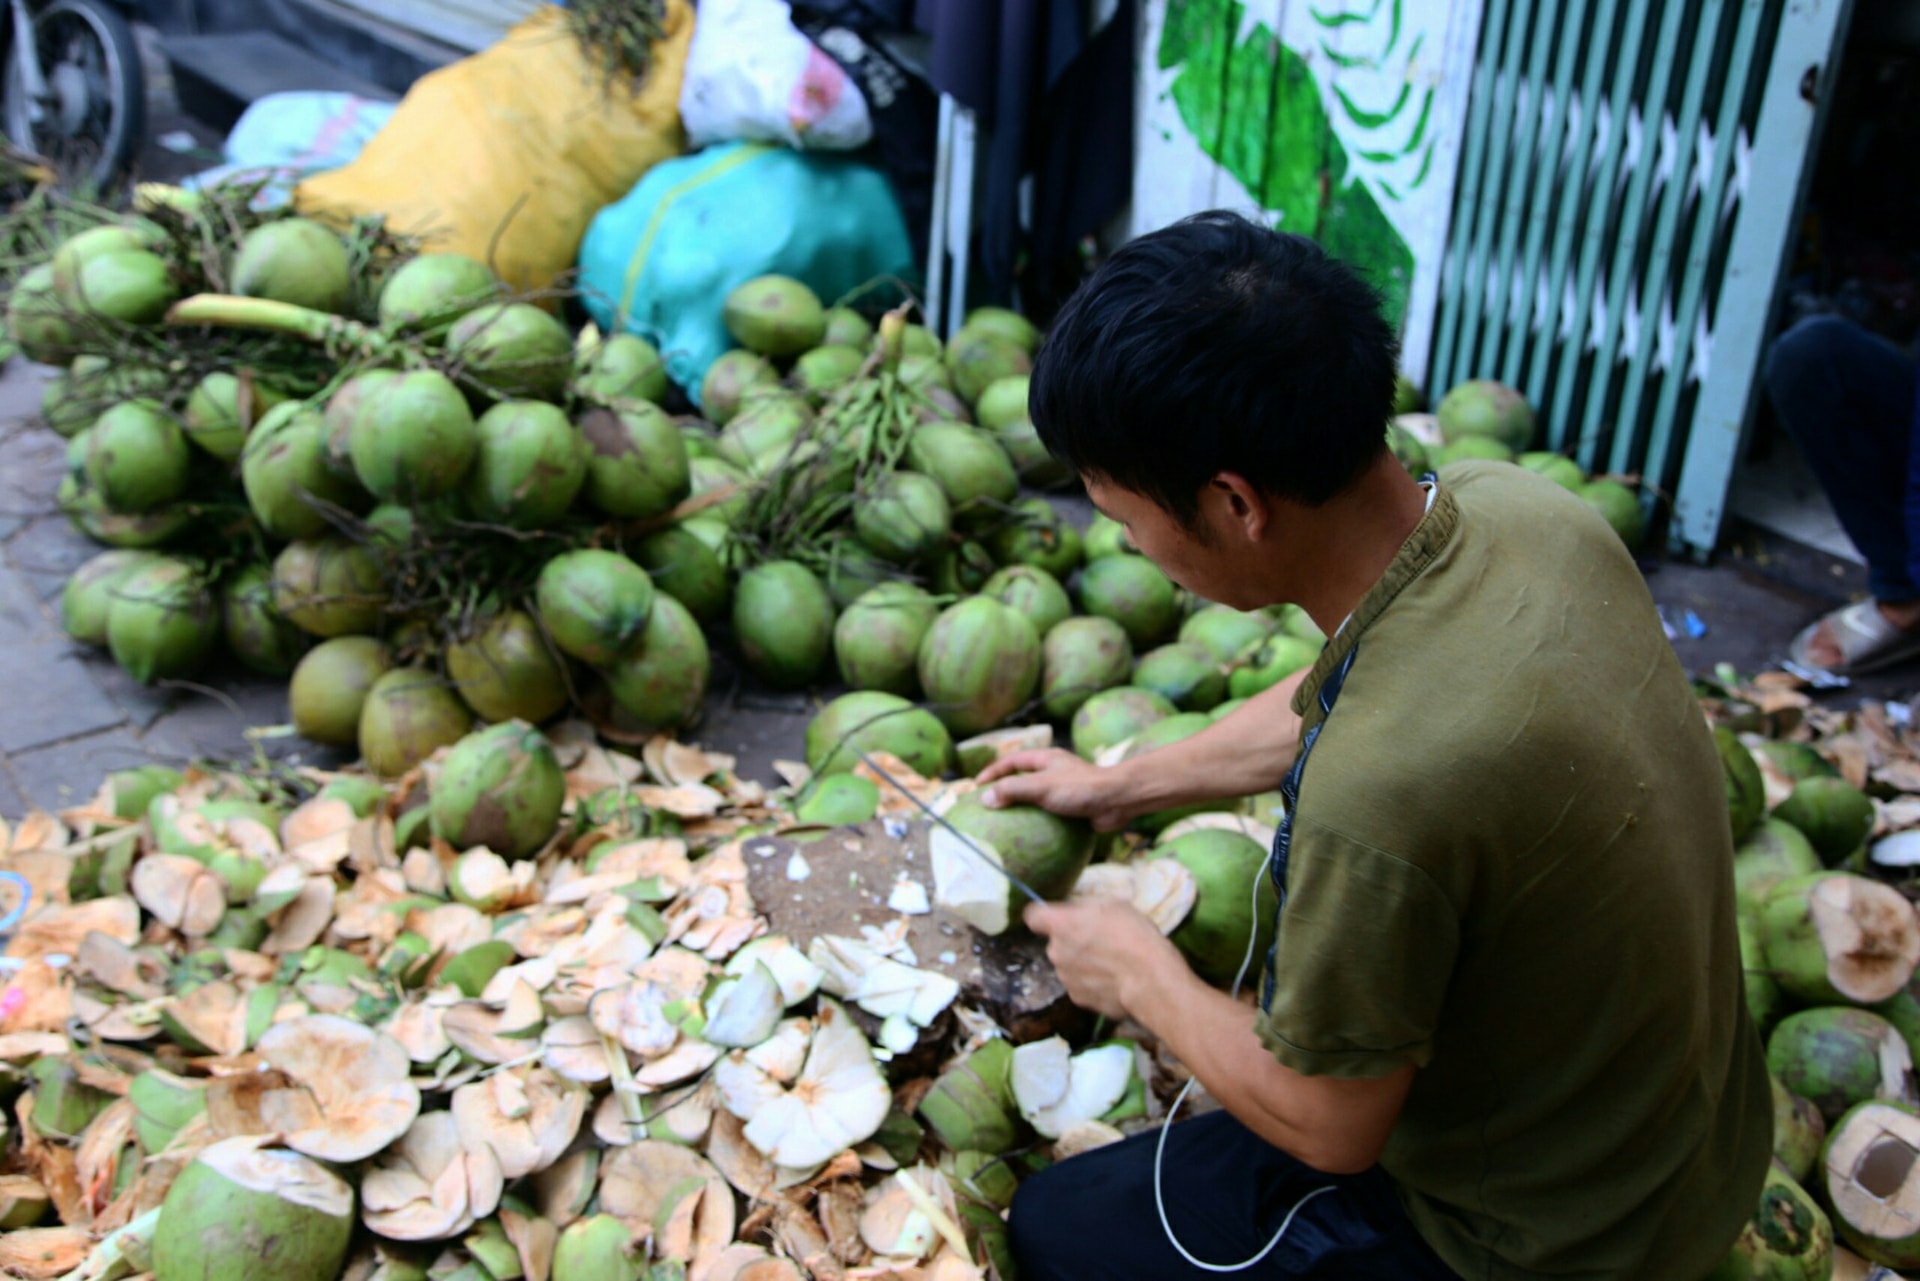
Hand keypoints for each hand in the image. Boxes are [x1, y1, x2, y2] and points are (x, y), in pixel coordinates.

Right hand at [977, 749, 1139, 831]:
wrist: (1119, 801)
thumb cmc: (1081, 788)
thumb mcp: (1042, 786)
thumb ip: (1013, 790)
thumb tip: (986, 799)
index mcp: (1046, 759)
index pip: (1012, 761)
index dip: (993, 772)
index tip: (977, 786)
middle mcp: (1055, 772)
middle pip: (1023, 778)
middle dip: (1006, 790)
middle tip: (989, 806)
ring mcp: (1065, 790)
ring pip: (1037, 798)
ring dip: (1022, 808)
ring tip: (1005, 824)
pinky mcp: (1074, 808)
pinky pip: (1050, 814)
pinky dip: (1038, 823)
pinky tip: (1030, 837)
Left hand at [1023, 899, 1186, 1020]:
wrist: (1149, 978)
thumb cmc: (1133, 935)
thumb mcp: (1114, 906)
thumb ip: (1087, 910)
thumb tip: (1080, 915)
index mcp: (1060, 923)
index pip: (1033, 915)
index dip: (1044, 915)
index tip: (1056, 917)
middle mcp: (1055, 951)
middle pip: (1056, 943)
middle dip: (1072, 941)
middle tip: (1099, 941)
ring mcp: (1065, 978)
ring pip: (1068, 965)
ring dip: (1082, 964)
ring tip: (1111, 964)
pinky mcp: (1077, 999)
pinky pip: (1079, 986)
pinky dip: (1091, 983)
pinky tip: (1113, 981)